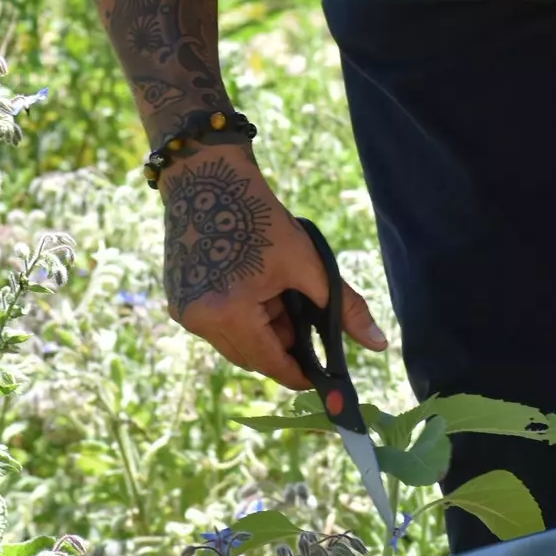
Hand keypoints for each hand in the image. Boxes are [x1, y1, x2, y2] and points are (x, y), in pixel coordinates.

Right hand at [160, 141, 386, 388]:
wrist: (208, 180)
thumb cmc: (260, 218)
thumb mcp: (308, 263)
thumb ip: (344, 308)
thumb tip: (378, 343)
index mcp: (230, 313)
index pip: (270, 363)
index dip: (298, 373)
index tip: (319, 374)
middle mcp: (200, 320)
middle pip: (250, 356)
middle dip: (280, 346)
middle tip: (300, 317)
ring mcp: (184, 311)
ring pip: (233, 342)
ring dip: (259, 330)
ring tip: (275, 293)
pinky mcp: (177, 300)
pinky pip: (216, 325)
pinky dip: (239, 317)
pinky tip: (253, 286)